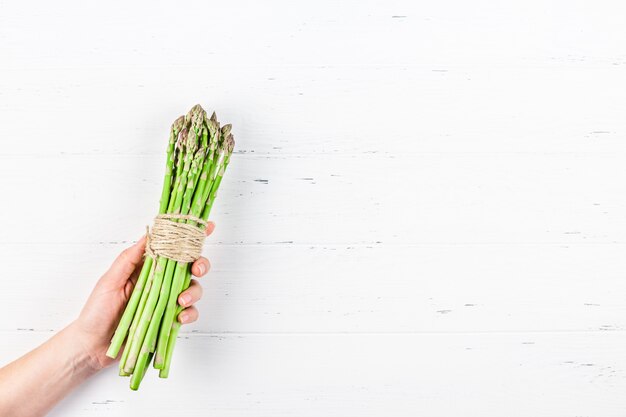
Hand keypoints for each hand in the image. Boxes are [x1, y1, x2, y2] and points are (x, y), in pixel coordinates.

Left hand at [73, 222, 214, 370]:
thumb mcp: (109, 281)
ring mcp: (165, 300)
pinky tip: (179, 317)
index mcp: (145, 267)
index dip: (190, 237)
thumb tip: (148, 235)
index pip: (170, 248)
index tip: (207, 227)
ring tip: (180, 301)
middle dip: (200, 264)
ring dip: (193, 292)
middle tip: (196, 269)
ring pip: (193, 289)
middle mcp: (159, 281)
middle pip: (189, 266)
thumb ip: (129, 259)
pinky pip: (189, 313)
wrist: (92, 346)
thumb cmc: (96, 312)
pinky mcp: (168, 319)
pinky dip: (189, 313)